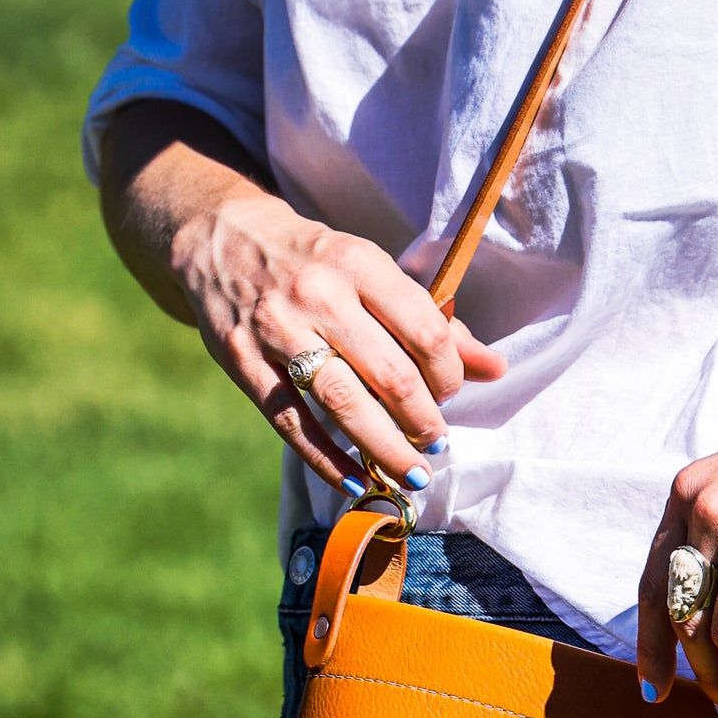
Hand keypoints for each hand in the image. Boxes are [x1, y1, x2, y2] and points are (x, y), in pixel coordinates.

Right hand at [169, 178, 503, 495]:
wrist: (221, 238)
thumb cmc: (316, 261)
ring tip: (412, 473)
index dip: (448, 375)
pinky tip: (354, 480)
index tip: (449, 394)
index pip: (425, 331)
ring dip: (386, 449)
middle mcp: (318, 294)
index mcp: (359, 263)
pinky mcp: (242, 361)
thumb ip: (432, 322)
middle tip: (435, 442)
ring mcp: (276, 329)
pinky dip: (326, 460)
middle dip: (422, 421)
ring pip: (343, 404)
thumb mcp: (372, 272)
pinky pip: (291, 423)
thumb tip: (496, 369)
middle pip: (389, 375)